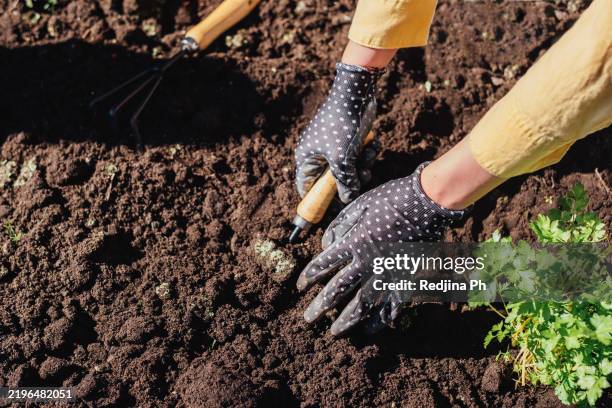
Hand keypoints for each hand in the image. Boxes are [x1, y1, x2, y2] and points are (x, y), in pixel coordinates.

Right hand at [295, 63, 382, 203]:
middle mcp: (316, 153)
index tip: (332, 209)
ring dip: (362, 165)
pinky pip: (356, 156)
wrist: (356, 93)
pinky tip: (373, 143)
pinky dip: (366, 153)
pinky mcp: (347, 140)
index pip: (306, 187)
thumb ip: (344, 182)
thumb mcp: (342, 159)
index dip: (318, 200)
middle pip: (332, 181)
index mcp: (306, 158)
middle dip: (351, 179)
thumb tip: (348, 198)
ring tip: (368, 153)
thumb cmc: (342, 125)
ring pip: (348, 169)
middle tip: (362, 174)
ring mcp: (332, 147)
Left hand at [296, 163, 467, 334]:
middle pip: (338, 290)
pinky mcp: (406, 279)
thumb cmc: (391, 199)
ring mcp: (387, 273)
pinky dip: (379, 320)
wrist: (427, 202)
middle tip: (309, 318)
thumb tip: (327, 246)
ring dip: (346, 320)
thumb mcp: (358, 205)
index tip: (300, 287)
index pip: (323, 264)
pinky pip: (391, 306)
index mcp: (353, 243)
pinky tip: (369, 330)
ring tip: (335, 332)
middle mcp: (367, 262)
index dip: (309, 276)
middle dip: (321, 306)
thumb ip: (339, 227)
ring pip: (362, 304)